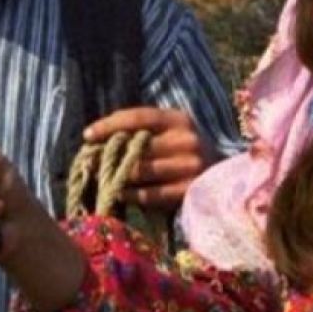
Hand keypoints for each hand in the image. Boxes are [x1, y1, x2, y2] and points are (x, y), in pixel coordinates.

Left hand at [82, 107, 215, 209]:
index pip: (139, 116)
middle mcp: (188, 140)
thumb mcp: (170, 134)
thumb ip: (143, 131)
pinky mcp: (190, 190)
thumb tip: (98, 138)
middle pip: (137, 146)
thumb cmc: (185, 154)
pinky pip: (150, 194)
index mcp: (180, 120)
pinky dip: (131, 195)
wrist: (224, 180)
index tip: (88, 135)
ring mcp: (191, 166)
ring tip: (102, 178)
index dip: (110, 124)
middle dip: (109, 154)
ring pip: (141, 170)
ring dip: (117, 176)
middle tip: (90, 162)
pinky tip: (121, 194)